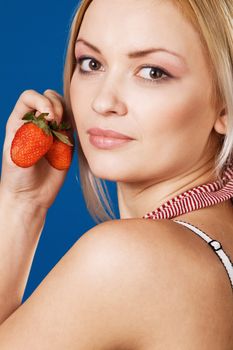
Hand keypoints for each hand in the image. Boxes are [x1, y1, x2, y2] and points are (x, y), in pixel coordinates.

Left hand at [0, 89, 74, 209]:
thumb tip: (48, 121)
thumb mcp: (17, 154)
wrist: (30, 196)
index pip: (30, 97)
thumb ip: (30, 136)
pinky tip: (69, 139)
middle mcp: (37, 123)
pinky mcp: (66, 142)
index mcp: (20, 121)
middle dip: (56, 105)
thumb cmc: (17, 177)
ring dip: (66, 114)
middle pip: (49, 97)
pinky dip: (75, 126)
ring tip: (62, 132)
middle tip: (56, 123)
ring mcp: (53, 132)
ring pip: (64, 108)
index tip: (48, 116)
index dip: (41, 100)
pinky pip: (73, 126)